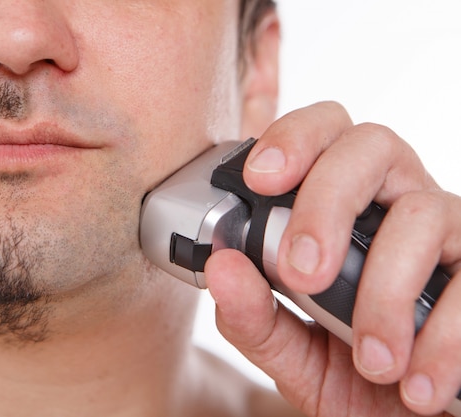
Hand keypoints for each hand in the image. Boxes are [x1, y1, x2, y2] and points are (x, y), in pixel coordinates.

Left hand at [205, 101, 460, 415]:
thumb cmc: (349, 376)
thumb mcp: (290, 350)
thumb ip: (253, 312)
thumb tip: (221, 264)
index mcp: (343, 206)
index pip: (324, 132)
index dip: (294, 138)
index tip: (261, 177)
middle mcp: (396, 203)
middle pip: (371, 147)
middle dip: (328, 202)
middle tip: (304, 274)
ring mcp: (447, 234)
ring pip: (422, 213)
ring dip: (385, 292)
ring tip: (371, 361)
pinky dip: (443, 339)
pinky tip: (414, 384)